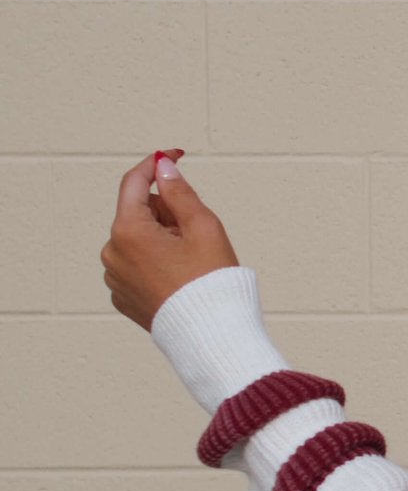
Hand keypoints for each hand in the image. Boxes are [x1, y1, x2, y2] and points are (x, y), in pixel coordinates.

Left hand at [101, 151, 241, 333]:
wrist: (211, 335)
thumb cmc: (211, 283)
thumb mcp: (202, 226)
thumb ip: (179, 191)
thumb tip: (163, 167)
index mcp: (127, 231)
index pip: (135, 182)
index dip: (157, 163)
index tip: (175, 155)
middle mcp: (112, 253)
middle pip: (139, 212)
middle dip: (167, 212)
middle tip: (197, 232)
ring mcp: (115, 277)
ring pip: (139, 239)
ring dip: (162, 237)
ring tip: (191, 260)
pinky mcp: (123, 297)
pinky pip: (138, 265)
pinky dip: (157, 261)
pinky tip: (180, 277)